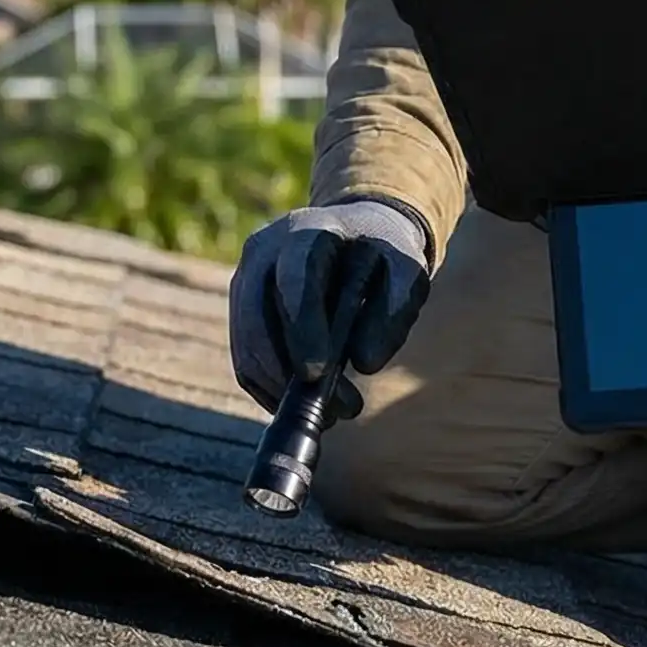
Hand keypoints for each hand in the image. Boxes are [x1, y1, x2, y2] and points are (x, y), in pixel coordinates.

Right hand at [229, 198, 432, 416]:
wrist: (355, 232)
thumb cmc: (383, 252)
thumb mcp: (405, 270)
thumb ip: (395, 309)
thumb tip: (365, 363)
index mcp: (305, 231)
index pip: (293, 279)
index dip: (301, 328)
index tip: (317, 375)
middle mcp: (263, 252)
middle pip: (256, 321)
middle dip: (288, 374)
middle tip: (337, 410)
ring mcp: (245, 282)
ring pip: (248, 350)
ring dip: (283, 392)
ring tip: (333, 415)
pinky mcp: (241, 313)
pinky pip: (247, 364)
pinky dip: (273, 393)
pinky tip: (310, 406)